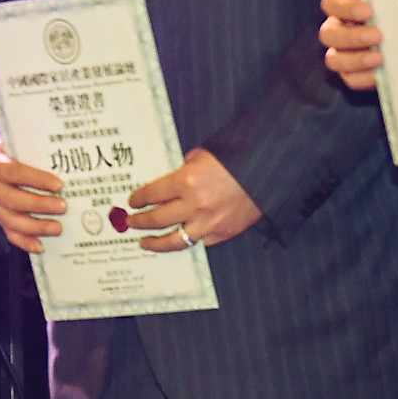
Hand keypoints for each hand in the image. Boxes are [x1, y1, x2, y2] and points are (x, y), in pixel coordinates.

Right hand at [0, 142, 66, 252]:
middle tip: (62, 206)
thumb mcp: (14, 145)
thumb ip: (30, 150)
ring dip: (36, 226)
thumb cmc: (8, 153)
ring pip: (11, 221)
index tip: (58, 185)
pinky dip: (25, 242)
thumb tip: (62, 157)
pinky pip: (10, 233)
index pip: (13, 172)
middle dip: (39, 205)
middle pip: (13, 200)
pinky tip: (40, 245)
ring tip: (57, 227)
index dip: (36, 180)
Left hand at [127, 148, 261, 251]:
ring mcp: (209, 223)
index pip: (152, 194)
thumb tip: (172, 181)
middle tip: (129, 222)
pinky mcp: (223, 233)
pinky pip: (199, 242)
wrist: (268, 172)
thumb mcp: (202, 156)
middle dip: (139, 221)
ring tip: (144, 243)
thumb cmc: (235, 159)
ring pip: (174, 241)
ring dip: (156, 243)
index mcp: (186, 181)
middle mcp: (194, 205)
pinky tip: (178, 240)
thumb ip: (183, 169)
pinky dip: (187, 241)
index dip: (138, 198)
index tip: (132, 201)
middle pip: (157, 219)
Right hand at [319, 0, 383, 89]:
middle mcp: (337, 28)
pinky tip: (381, 74)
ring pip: (334, 59)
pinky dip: (364, 78)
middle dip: (352, 36)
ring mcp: (341, 52)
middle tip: (378, 36)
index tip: (368, 11)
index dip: (346, 8)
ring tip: (380, 58)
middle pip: (329, 34)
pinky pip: (350, 78)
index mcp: (343, 4)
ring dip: (356, 59)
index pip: (331, 4)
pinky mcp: (353, 73)